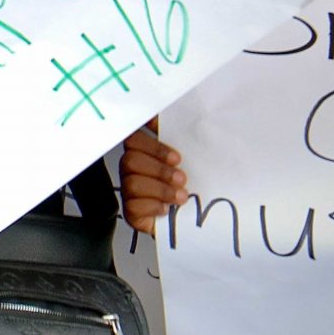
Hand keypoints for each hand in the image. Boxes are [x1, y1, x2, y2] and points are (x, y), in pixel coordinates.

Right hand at [119, 118, 186, 234]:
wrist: (203, 218)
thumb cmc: (196, 185)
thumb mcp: (194, 157)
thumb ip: (185, 137)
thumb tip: (182, 116)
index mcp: (146, 151)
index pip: (134, 139)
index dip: (153, 147)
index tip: (177, 157)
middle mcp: (134, 169)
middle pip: (130, 160)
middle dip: (159, 170)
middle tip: (181, 178)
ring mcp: (131, 190)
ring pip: (132, 184)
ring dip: (160, 190)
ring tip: (181, 196)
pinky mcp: (132, 212)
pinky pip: (133, 207)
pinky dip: (153, 207)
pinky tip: (167, 208)